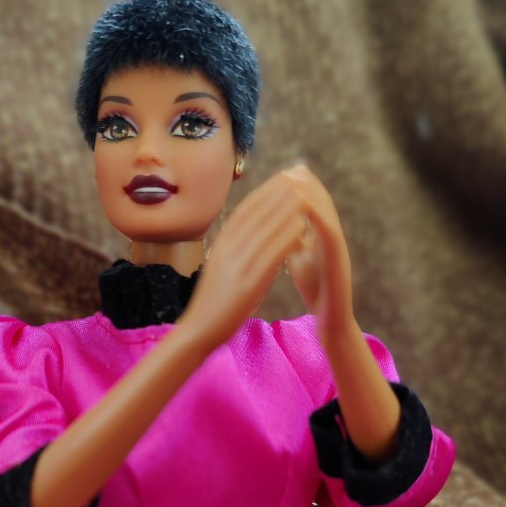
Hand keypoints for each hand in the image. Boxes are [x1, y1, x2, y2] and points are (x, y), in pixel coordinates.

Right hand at [180, 166, 317, 350]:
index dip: (266, 190)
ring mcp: (235, 265)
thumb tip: (257, 235)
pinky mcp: (245, 284)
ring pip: (265, 229)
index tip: (285, 177)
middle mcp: (227, 249)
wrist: (198, 330)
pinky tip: (302, 228)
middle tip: (300, 175)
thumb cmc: (214, 303)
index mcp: (221, 244)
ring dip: (287, 209)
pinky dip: (285, 238)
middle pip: (256, 212)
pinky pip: (269, 255)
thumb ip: (237, 250)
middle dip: (279, 191)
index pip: (246, 209)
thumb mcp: (223, 268)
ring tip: (307, 193)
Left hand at [282, 165, 353, 344]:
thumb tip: (277, 221)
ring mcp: (337, 246)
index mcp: (321, 233)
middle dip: (306, 183)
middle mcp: (332, 236)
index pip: (312, 202)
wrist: (332, 319)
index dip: (298, 186)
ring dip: (312, 193)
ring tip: (295, 179)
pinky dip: (316, 216)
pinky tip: (302, 206)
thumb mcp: (299, 257)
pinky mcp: (339, 259)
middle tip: (292, 167)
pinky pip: (329, 231)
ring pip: (327, 211)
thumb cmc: (316, 288)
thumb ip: (292, 238)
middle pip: (322, 200)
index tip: (282, 172)